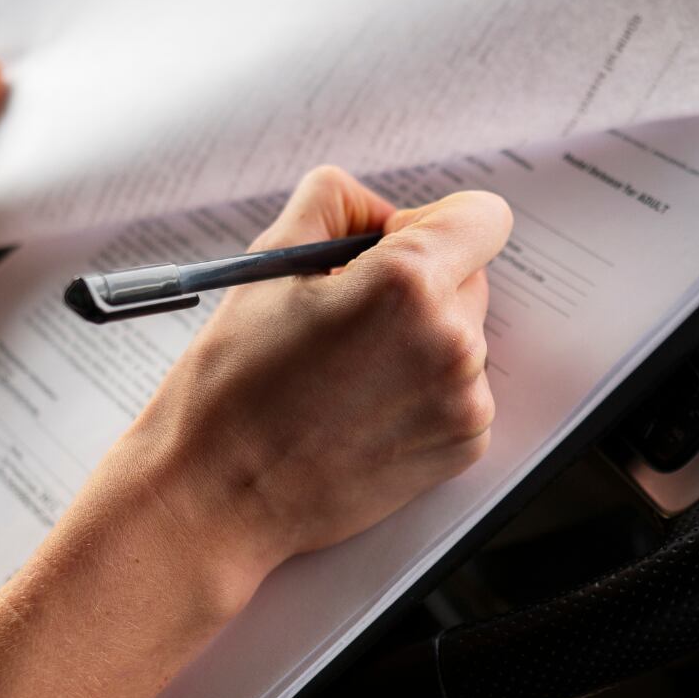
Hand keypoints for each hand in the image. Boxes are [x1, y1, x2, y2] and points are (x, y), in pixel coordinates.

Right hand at [106, 165, 512, 606]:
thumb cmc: (231, 384)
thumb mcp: (269, 263)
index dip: (432, 224)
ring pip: (461, 334)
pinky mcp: (463, 446)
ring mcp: (463, 399)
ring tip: (344, 373)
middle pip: (470, 275)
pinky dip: (423, 390)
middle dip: (419, 284)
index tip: (388, 250)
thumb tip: (376, 207)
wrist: (216, 494)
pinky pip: (461, 389)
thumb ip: (332, 202)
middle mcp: (450, 339)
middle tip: (345, 320)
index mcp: (407, 283)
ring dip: (418, 340)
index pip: (482, 216)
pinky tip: (362, 409)